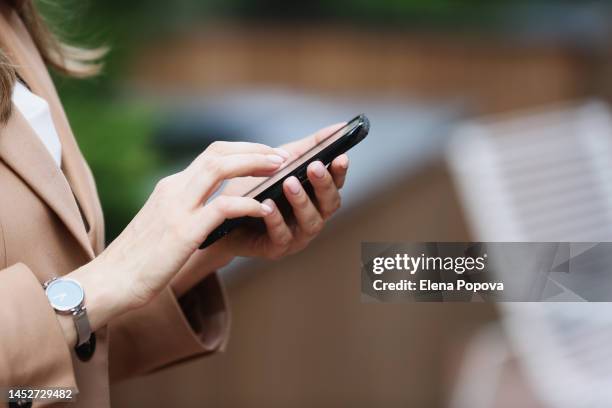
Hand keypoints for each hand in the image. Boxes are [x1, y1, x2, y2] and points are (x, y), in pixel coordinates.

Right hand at [61, 141, 288, 345]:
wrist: (109, 283)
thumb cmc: (139, 260)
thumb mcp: (164, 226)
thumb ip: (186, 210)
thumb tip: (215, 208)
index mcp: (171, 187)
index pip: (211, 154)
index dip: (243, 150)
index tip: (266, 155)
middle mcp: (174, 189)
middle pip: (218, 152)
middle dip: (254, 150)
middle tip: (282, 156)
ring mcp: (177, 208)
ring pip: (220, 168)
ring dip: (255, 164)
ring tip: (280, 170)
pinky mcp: (183, 231)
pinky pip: (223, 207)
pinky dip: (248, 203)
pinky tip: (265, 208)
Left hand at [207, 123, 349, 262]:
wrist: (220, 214)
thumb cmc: (255, 188)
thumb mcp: (281, 162)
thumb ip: (309, 146)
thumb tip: (339, 127)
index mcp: (316, 196)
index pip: (336, 184)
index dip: (340, 172)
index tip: (340, 156)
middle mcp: (312, 216)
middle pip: (330, 204)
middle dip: (324, 185)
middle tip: (313, 167)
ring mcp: (297, 235)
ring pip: (310, 221)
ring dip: (301, 201)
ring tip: (289, 182)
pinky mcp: (276, 249)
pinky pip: (281, 236)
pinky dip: (276, 220)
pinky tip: (268, 205)